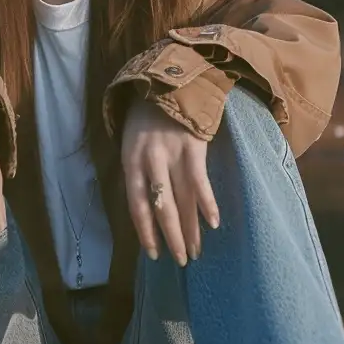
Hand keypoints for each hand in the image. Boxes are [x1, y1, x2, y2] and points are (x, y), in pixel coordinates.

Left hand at [121, 97, 219, 264]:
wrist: (170, 82)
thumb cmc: (149, 119)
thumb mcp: (132, 144)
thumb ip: (140, 173)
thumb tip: (150, 210)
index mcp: (131, 161)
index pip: (137, 206)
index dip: (146, 232)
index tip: (155, 255)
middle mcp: (150, 160)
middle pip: (161, 207)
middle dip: (172, 237)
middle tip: (181, 261)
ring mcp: (173, 154)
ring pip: (181, 200)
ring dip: (190, 229)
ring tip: (196, 251)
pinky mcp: (194, 147)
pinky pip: (200, 182)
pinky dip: (207, 204)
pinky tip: (213, 224)